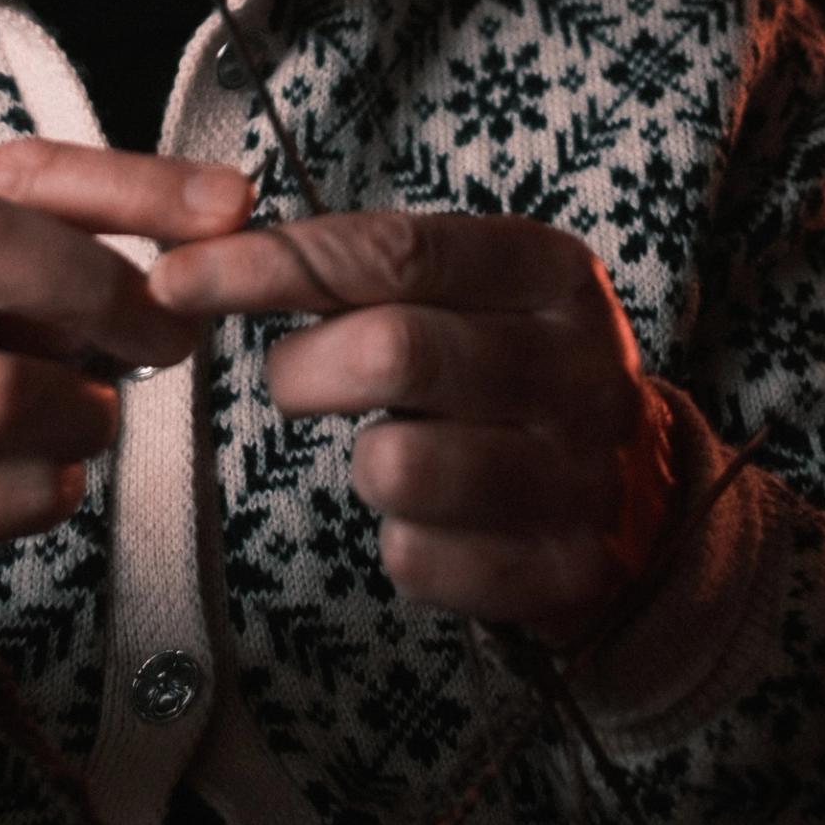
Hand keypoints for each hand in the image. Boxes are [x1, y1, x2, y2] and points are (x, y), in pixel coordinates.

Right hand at [0, 140, 252, 671]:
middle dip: (100, 284)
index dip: (131, 180)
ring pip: (4, 391)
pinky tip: (25, 490)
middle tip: (170, 335)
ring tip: (74, 428)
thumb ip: (48, 278)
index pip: (11, 171)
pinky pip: (10, 494)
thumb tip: (195, 253)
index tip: (228, 204)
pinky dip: (52, 492)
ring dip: (81, 416)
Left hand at [149, 212, 671, 643]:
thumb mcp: (478, 296)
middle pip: (390, 351)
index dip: (269, 264)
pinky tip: (442, 524)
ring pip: (396, 466)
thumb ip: (370, 269)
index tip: (176, 278)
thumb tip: (205, 254)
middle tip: (300, 381)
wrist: (648, 507)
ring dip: (364, 465)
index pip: (392, 252)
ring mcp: (581, 476)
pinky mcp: (562, 571)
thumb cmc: (513, 378)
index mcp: (551, 274)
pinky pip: (416, 559)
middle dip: (305, 371)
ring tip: (397, 452)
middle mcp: (580, 367)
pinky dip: (401, 544)